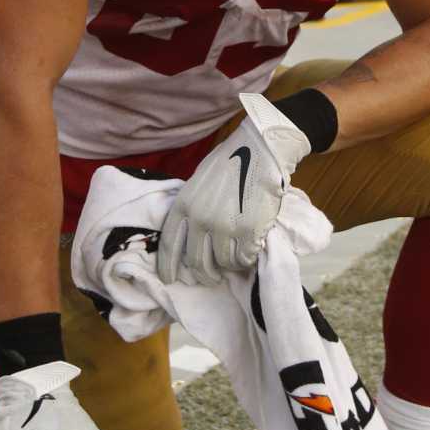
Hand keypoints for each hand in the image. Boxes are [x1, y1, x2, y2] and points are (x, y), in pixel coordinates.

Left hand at [158, 91, 310, 285]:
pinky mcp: (249, 232)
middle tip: (210, 279)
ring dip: (228, 266)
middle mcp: (201, 219)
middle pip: (196, 261)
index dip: (168, 266)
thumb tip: (192, 233)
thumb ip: (192, 207)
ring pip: (223, 262)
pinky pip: (244, 258)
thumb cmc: (231, 161)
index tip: (171, 279)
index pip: (170, 244)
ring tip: (234, 260)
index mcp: (184, 204)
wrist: (261, 150)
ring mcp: (225, 227)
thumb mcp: (198, 182)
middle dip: (203, 275)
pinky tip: (249, 252)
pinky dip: (246, 259)